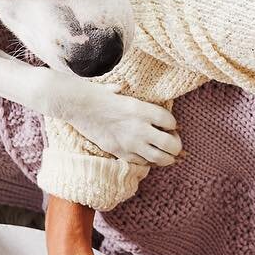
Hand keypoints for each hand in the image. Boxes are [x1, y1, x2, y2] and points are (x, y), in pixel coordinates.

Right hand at [62, 82, 180, 165]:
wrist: (78, 106)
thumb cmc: (99, 95)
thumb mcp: (125, 92)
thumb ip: (135, 99)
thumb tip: (145, 104)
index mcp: (142, 110)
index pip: (171, 122)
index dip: (173, 125)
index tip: (170, 125)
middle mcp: (140, 128)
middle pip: (171, 144)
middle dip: (176, 145)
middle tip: (173, 143)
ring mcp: (130, 143)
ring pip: (160, 158)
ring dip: (167, 158)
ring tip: (166, 154)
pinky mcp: (120, 152)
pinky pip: (142, 162)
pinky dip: (149, 161)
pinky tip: (148, 156)